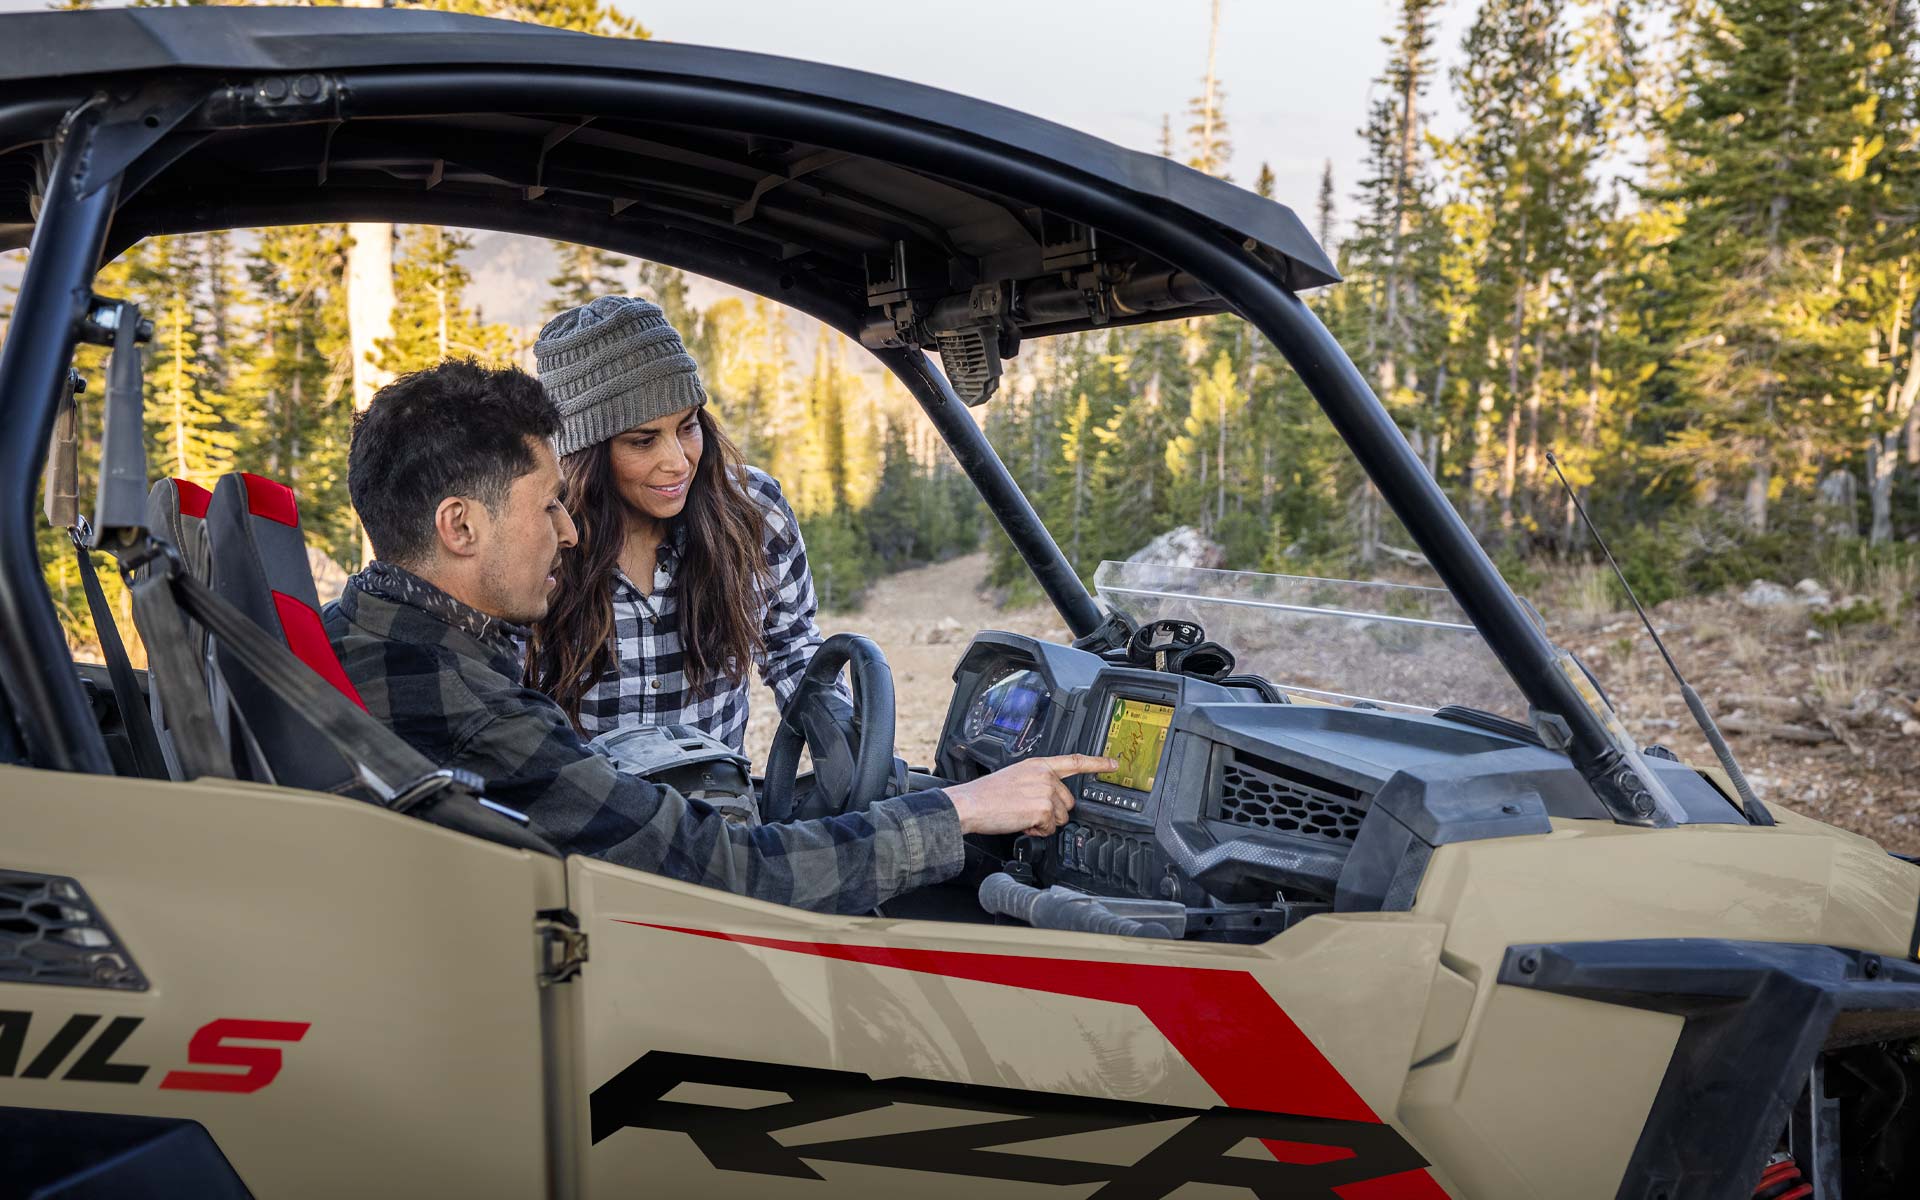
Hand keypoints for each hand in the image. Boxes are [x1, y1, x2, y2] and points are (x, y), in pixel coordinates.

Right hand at [944, 754, 1117, 836]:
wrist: (971, 804)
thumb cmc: (986, 794)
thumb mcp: (1015, 777)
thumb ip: (1037, 782)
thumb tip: (1049, 798)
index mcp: (1038, 765)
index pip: (1074, 761)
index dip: (1097, 762)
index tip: (1113, 763)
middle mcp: (1045, 776)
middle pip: (1068, 802)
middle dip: (1053, 812)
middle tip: (1029, 811)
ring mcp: (1045, 792)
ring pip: (1061, 818)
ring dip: (1044, 823)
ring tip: (1022, 816)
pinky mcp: (1043, 809)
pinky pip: (1050, 829)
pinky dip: (1037, 831)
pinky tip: (1021, 823)